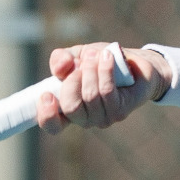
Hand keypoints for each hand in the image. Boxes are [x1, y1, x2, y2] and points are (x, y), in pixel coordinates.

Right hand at [35, 42, 168, 133]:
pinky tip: (107, 57)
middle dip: (73, 80)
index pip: (52, 125)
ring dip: (91, 69)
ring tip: (96, 54)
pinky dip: (105, 70)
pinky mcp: (121, 110)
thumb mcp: (77, 55)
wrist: (133, 62)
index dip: (46, 115)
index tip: (46, 95)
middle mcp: (85, 119)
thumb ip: (62, 59)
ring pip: (91, 96)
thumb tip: (60, 67)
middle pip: (71, 108)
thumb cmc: (100, 62)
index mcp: (68, 110)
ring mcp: (104, 118)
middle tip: (81, 62)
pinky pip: (107, 91)